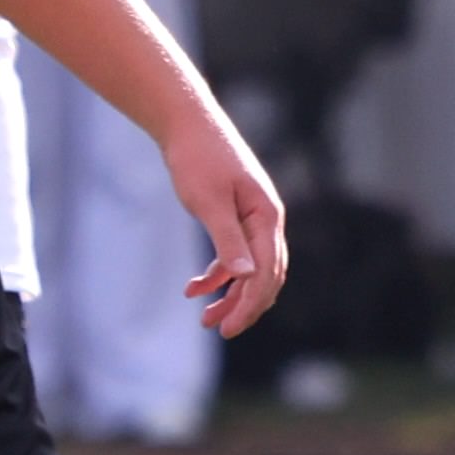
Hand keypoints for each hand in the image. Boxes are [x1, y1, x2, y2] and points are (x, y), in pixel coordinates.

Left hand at [168, 122, 295, 338]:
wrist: (187, 124)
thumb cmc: (198, 159)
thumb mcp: (209, 202)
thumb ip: (228, 240)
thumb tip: (246, 277)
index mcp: (267, 217)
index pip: (267, 272)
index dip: (250, 304)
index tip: (228, 329)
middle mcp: (267, 220)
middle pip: (267, 275)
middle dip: (246, 306)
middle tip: (221, 331)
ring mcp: (253, 218)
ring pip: (250, 269)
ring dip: (231, 295)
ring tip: (207, 319)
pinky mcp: (236, 216)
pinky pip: (234, 255)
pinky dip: (217, 275)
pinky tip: (194, 288)